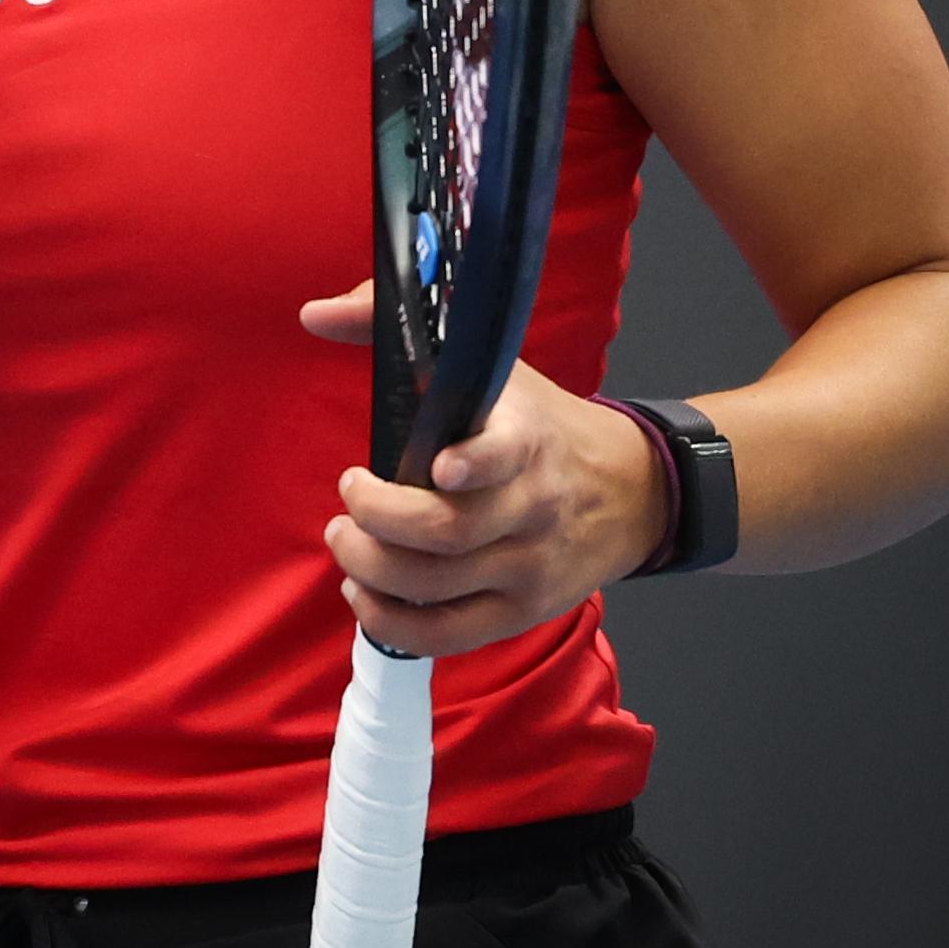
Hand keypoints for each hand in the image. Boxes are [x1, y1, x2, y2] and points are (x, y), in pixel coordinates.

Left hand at [298, 279, 672, 656]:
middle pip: (450, 532)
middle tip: (347, 503)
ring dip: (373, 569)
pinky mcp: (524, 609)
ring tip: (345, 542)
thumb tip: (315, 314)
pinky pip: (450, 634)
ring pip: (440, 586)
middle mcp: (532, 504)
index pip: (505, 454)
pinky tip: (364, 595)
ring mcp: (529, 564)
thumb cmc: (540, 422)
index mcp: (526, 437)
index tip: (436, 467)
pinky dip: (395, 623)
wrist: (633, 489)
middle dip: (378, 521)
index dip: (473, 463)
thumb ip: (396, 326)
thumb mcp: (490, 365)